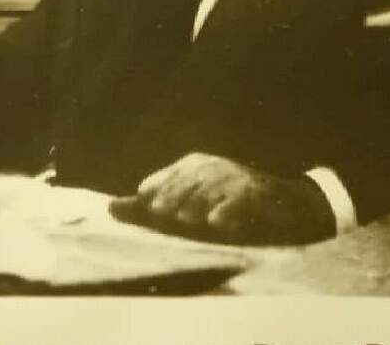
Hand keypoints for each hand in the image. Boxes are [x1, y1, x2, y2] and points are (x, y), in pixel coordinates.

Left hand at [109, 152, 337, 244]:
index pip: (167, 177)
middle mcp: (210, 168)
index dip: (157, 190)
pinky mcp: (255, 194)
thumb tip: (109, 207)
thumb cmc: (223, 206)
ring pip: (211, 189)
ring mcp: (233, 178)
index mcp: (191, 167)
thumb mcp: (185, 205)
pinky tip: (218, 222)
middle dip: (173, 195)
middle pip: (186, 181)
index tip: (146, 205)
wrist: (279, 206)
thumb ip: (149, 207)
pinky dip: (228, 209)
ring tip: (188, 218)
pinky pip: (239, 200)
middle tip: (160, 212)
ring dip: (198, 203)